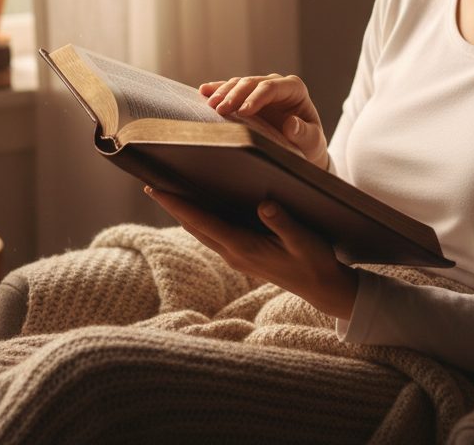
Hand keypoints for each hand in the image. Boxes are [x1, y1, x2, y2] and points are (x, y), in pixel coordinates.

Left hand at [144, 186, 358, 319]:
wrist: (322, 288)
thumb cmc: (314, 261)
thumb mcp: (303, 240)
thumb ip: (283, 223)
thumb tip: (264, 204)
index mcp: (243, 247)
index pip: (202, 222)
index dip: (177, 205)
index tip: (156, 190)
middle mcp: (233, 253)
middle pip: (194, 226)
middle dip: (172, 206)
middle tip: (151, 184)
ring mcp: (236, 256)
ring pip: (201, 231)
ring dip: (183, 212)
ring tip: (167, 192)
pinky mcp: (242, 254)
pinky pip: (212, 234)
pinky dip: (199, 218)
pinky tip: (198, 207)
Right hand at [199, 74, 328, 167]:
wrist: (302, 146)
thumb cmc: (309, 143)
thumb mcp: (312, 141)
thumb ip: (304, 134)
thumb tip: (291, 124)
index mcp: (294, 89)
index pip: (272, 87)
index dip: (256, 97)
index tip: (243, 111)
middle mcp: (276, 84)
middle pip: (251, 83)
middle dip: (235, 95)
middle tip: (220, 110)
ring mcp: (260, 88)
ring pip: (239, 83)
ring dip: (223, 92)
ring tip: (210, 105)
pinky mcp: (247, 96)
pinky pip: (231, 89)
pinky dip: (218, 89)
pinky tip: (204, 91)